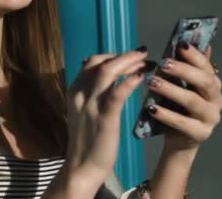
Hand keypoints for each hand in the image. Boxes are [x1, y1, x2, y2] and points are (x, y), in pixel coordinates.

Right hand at [61, 48, 148, 194]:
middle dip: (123, 55)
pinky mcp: (105, 117)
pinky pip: (117, 92)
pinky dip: (130, 81)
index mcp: (75, 91)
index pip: (91, 62)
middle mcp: (81, 93)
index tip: (129, 58)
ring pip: (108, 71)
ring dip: (129, 62)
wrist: (82, 167)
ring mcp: (91, 104)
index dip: (111, 56)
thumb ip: (90, 95)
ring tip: (147, 61)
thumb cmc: (86, 141)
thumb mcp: (83, 113)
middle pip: (100, 62)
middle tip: (143, 54)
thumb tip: (103, 80)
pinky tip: (142, 78)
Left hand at [145, 44, 221, 151]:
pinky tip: (151, 108)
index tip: (179, 45)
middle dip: (183, 70)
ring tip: (152, 82)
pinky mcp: (200, 134)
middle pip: (204, 82)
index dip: (195, 55)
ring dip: (171, 90)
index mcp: (212, 85)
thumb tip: (184, 43)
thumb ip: (183, 68)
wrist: (178, 139)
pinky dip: (166, 114)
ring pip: (193, 101)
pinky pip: (183, 123)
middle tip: (162, 63)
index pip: (207, 67)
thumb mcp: (180, 86)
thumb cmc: (178, 107)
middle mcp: (216, 100)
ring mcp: (210, 118)